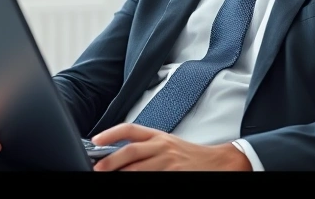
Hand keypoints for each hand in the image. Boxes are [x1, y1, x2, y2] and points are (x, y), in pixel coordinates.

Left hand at [90, 124, 251, 170]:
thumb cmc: (190, 154)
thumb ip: (145, 147)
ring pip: (138, 169)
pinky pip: (153, 180)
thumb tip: (118, 155)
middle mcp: (162, 146)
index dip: (110, 133)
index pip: (130, 129)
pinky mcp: (176, 175)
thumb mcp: (167, 144)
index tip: (95, 140)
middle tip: (97, 169)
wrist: (220, 162)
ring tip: (109, 177)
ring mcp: (169, 162)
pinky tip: (132, 185)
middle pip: (130, 152)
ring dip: (123, 174)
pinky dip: (140, 183)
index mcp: (158, 136)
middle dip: (110, 162)